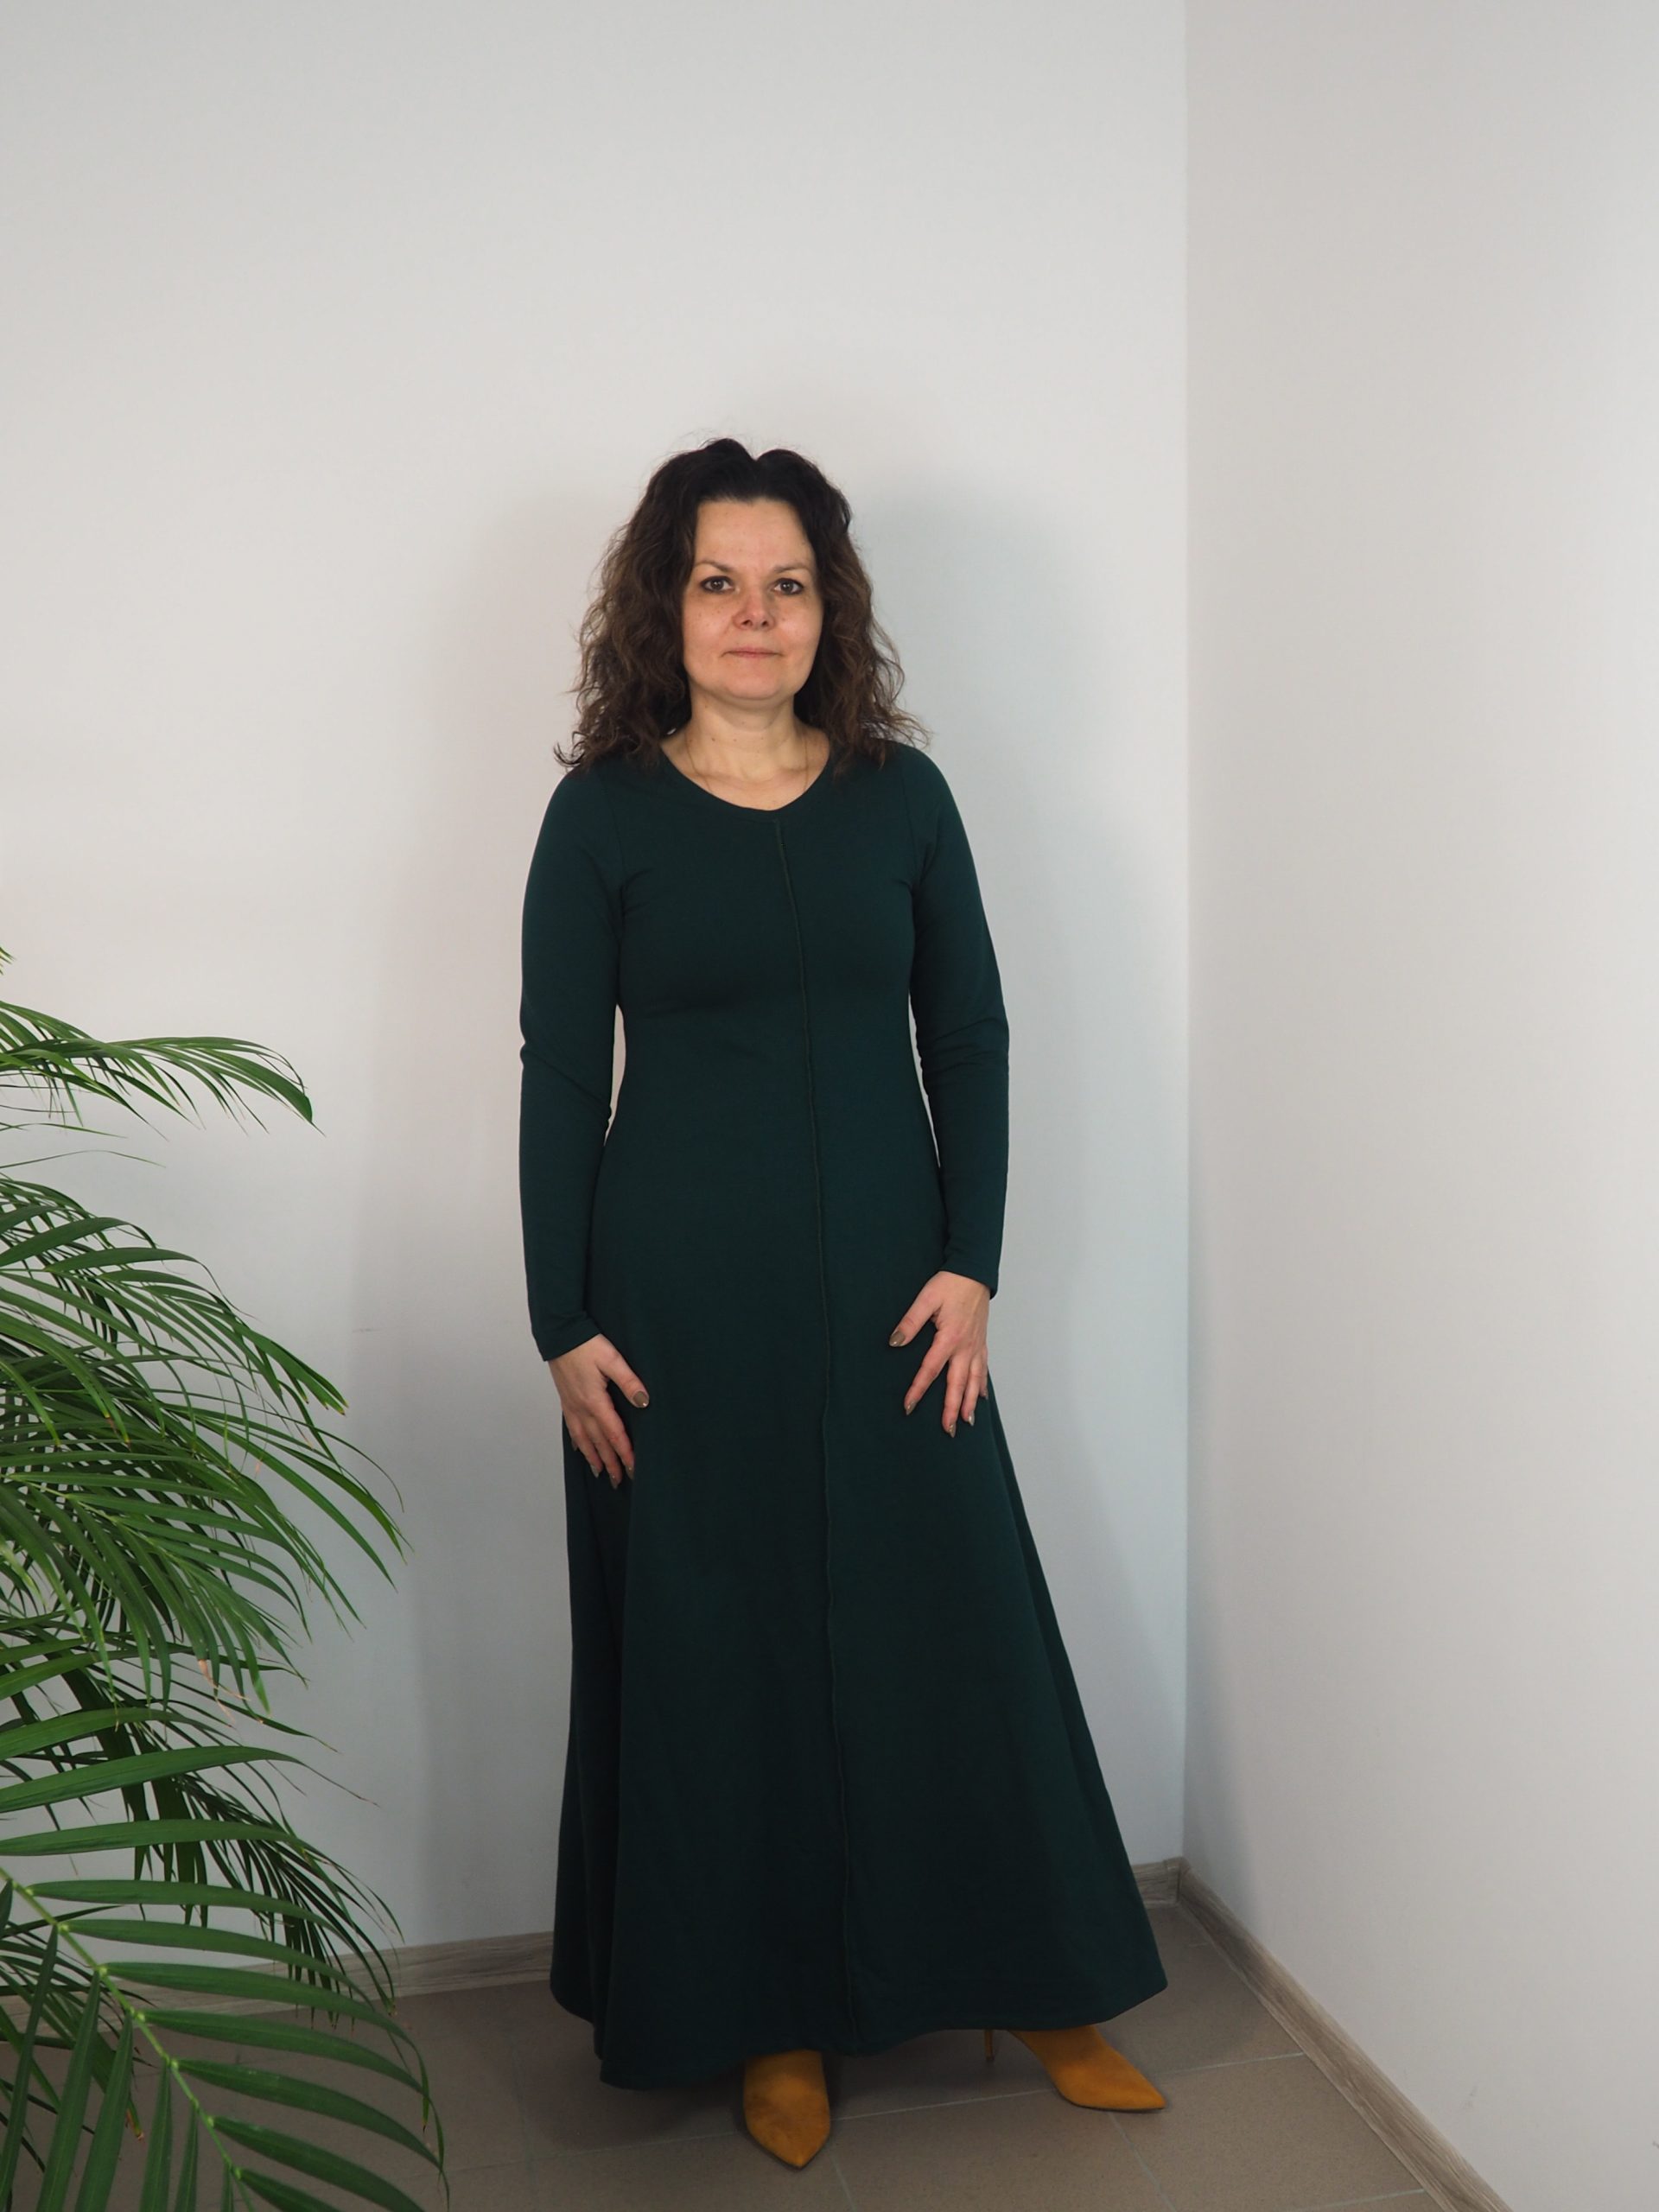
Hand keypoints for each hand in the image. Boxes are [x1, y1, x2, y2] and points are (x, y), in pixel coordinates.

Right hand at [547, 1334, 648, 1486]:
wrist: (560, 1334)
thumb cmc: (586, 1344)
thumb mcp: (612, 1359)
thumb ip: (629, 1381)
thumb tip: (644, 1402)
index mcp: (595, 1401)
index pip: (614, 1434)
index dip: (624, 1452)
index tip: (633, 1468)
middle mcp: (581, 1408)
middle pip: (598, 1442)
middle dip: (610, 1462)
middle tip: (619, 1480)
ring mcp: (571, 1405)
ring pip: (583, 1439)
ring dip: (593, 1457)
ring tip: (600, 1472)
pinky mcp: (566, 1399)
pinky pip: (572, 1428)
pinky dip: (579, 1442)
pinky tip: (581, 1449)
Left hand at [889, 1271, 989, 1435]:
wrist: (974, 1272)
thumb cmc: (950, 1284)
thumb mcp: (926, 1299)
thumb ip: (910, 1322)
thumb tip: (894, 1342)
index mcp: (949, 1338)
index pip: (930, 1370)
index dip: (918, 1389)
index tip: (909, 1406)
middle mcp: (966, 1347)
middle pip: (957, 1384)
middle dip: (952, 1409)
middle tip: (948, 1430)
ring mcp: (976, 1346)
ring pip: (974, 1381)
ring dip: (970, 1403)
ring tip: (967, 1422)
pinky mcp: (981, 1342)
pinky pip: (983, 1369)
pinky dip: (982, 1386)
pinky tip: (980, 1398)